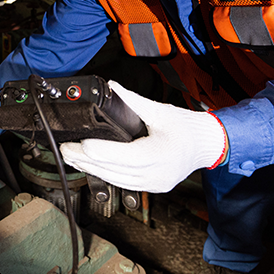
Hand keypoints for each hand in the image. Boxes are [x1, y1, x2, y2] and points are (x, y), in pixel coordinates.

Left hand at [59, 80, 226, 192]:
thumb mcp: (161, 111)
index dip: (102, 151)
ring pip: (117, 180)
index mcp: (161, 154)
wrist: (208, 145)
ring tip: (72, 158)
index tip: (82, 144)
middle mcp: (157, 173)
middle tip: (65, 150)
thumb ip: (134, 101)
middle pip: (116, 170)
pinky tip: (91, 167)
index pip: (125, 156)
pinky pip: (124, 184)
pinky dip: (106, 175)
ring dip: (92, 170)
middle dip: (87, 161)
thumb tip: (113, 87)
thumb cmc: (188, 128)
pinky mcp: (153, 186)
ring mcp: (155, 183)